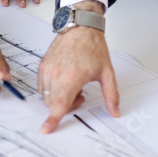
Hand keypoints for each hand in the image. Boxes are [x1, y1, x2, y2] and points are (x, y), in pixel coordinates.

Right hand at [37, 1, 119, 133]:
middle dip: (66, 106)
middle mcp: (56, 74)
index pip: (60, 104)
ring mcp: (48, 69)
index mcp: (72, 77)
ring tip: (73, 84)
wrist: (80, 26)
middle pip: (53, 104)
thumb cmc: (92, 46)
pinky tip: (64, 80)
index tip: (46, 129)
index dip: (53, 119)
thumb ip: (111, 95)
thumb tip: (115, 111)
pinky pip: (42, 87)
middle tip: (80, 94)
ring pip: (47, 96)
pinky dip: (52, 89)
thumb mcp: (107, 72)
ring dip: (59, 97)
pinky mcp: (42, 65)